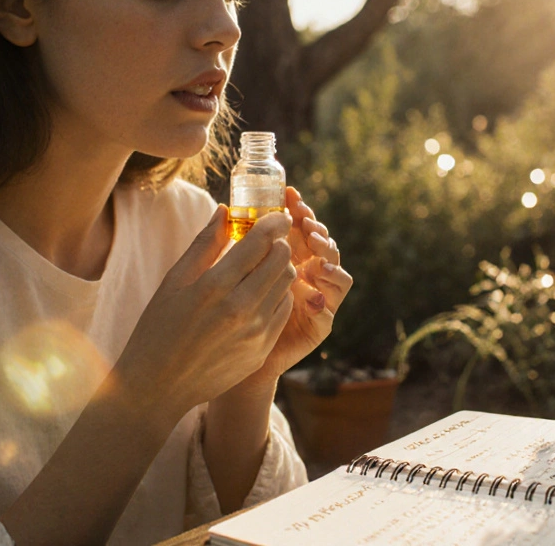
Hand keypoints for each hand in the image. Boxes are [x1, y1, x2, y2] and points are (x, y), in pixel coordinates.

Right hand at [119, 206, 296, 412]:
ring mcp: (255, 333)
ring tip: (261, 267)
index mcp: (215, 286)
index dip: (274, 222)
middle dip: (278, 244)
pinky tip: (259, 293)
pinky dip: (277, 295)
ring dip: (279, 269)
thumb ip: (204, 245)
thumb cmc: (158, 328)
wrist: (158, 386)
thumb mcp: (174, 281)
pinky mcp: (262, 350)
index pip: (261, 242)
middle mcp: (241, 309)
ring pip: (287, 284)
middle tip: (267, 241)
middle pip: (281, 260)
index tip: (277, 216)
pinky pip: (284, 310)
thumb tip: (225, 211)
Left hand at [238, 187, 352, 385]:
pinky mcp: (315, 326)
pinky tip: (314, 286)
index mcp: (285, 261)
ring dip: (328, 256)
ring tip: (315, 245)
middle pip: (322, 245)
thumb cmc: (220, 314)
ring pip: (335, 274)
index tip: (290, 196)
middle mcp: (305, 277)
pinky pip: (328, 309)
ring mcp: (314, 301)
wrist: (226, 358)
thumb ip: (225, 245)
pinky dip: (326, 295)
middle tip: (305, 220)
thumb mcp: (219, 275)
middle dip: (316, 229)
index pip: (300, 229)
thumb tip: (225, 209)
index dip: (298, 211)